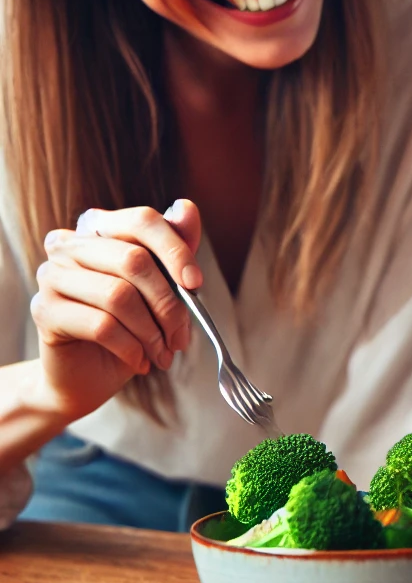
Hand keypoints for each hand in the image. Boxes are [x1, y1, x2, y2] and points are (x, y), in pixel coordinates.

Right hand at [30, 200, 202, 421]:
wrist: (90, 374)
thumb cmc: (130, 324)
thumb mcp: (162, 285)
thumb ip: (175, 247)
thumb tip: (186, 208)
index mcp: (99, 228)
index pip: (142, 220)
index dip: (175, 250)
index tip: (196, 283)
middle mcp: (70, 244)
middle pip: (134, 260)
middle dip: (168, 304)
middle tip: (181, 336)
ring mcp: (51, 275)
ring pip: (119, 296)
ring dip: (151, 332)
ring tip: (163, 352)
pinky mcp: (44, 310)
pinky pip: (102, 326)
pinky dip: (131, 348)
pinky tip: (141, 361)